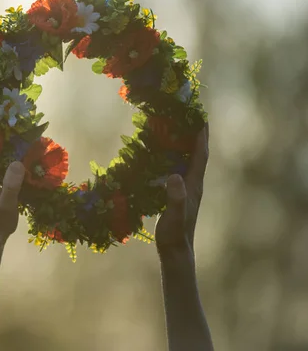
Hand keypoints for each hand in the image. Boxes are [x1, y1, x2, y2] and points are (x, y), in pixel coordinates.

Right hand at [155, 124, 208, 255]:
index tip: (199, 115)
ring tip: (176, 126)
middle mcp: (193, 183)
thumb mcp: (174, 216)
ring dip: (184, 142)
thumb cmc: (175, 234)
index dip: (200, 135)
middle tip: (188, 114)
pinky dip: (173, 155)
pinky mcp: (177, 193)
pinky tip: (164, 152)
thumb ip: (175, 198)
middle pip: (197, 152)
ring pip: (187, 159)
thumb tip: (175, 177)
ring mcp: (186, 188)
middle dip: (195, 133)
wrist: (176, 251)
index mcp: (194, 185)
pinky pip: (178, 167)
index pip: (200, 154)